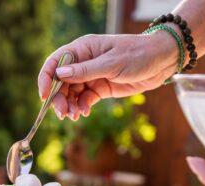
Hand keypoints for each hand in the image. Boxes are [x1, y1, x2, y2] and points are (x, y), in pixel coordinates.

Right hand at [38, 33, 177, 120]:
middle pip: (62, 82)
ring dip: (70, 106)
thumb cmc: (137, 55)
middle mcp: (84, 63)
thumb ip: (85, 70)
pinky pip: (85, 99)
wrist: (160, 63)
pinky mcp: (100, 88)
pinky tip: (84, 113)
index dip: (46, 79)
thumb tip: (59, 75)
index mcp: (83, 49)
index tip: (44, 97)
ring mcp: (91, 76)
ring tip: (73, 116)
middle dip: (59, 99)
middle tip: (63, 114)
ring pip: (72, 93)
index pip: (56, 63)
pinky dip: (82, 107)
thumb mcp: (111, 63)